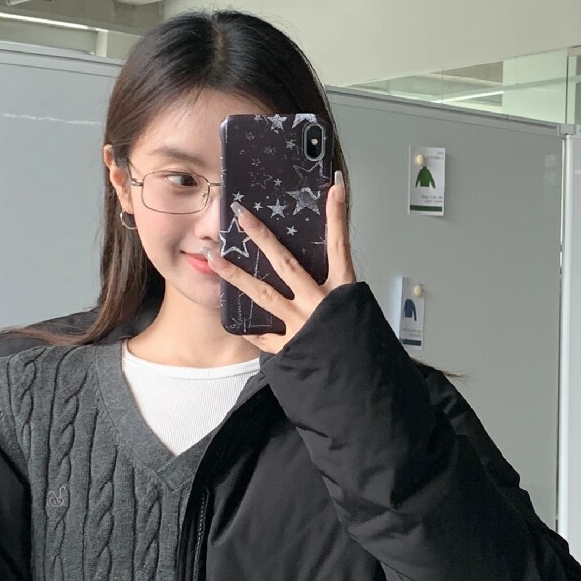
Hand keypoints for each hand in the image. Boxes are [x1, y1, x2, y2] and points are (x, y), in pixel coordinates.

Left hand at [209, 171, 355, 353]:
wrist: (363, 394)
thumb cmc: (367, 355)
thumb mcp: (363, 317)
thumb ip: (343, 300)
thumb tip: (330, 287)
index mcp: (344, 293)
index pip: (340, 245)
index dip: (337, 215)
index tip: (334, 186)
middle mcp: (318, 304)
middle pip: (285, 262)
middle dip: (260, 236)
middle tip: (240, 214)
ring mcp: (300, 325)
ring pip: (261, 294)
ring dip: (235, 274)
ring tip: (213, 257)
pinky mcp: (289, 349)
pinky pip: (263, 337)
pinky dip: (250, 330)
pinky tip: (234, 323)